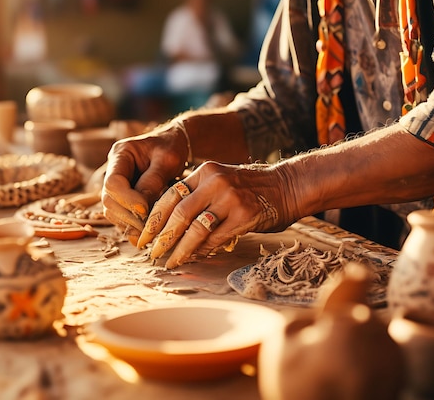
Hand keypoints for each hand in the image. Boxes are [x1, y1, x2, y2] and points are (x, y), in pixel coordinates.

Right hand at [101, 122, 189, 243]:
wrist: (174, 143)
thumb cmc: (172, 147)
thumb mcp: (167, 159)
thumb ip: (153, 181)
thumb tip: (142, 209)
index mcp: (120, 155)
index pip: (113, 182)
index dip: (127, 199)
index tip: (145, 210)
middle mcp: (113, 170)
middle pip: (109, 200)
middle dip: (128, 216)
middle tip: (150, 227)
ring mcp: (117, 185)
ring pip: (113, 211)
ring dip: (130, 224)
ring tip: (151, 232)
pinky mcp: (124, 197)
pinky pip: (122, 216)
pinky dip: (133, 227)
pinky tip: (148, 233)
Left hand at [138, 161, 295, 268]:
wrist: (289, 185)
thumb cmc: (252, 188)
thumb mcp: (221, 181)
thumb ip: (199, 198)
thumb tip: (172, 228)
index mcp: (204, 172)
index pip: (170, 195)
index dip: (154, 218)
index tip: (144, 236)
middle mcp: (214, 182)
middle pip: (178, 214)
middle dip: (161, 237)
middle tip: (151, 253)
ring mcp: (230, 198)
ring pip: (195, 229)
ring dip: (180, 250)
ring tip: (170, 262)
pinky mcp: (245, 215)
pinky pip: (216, 238)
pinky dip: (203, 250)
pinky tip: (195, 258)